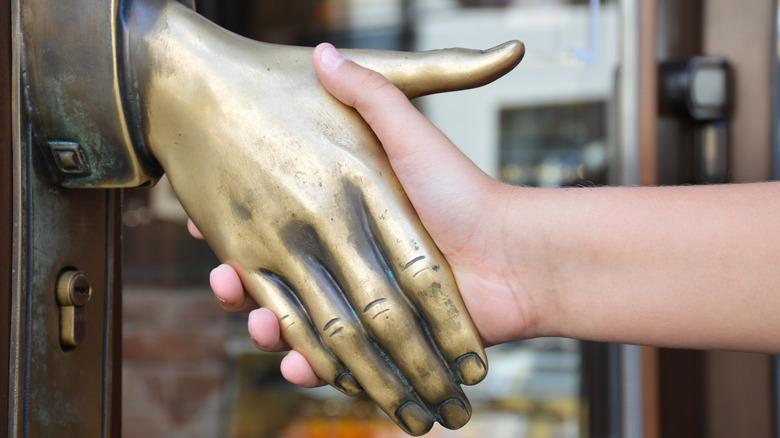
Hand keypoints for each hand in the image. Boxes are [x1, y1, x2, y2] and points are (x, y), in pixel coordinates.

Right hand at [191, 42, 537, 401]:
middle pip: (278, 276)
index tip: (199, 222)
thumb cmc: (461, 189)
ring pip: (298, 321)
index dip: (235, 223)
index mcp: (344, 213)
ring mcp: (362, 299)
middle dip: (241, 287)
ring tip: (255, 328)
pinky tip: (297, 367)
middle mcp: (346, 256)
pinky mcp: (379, 338)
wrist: (515, 255)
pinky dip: (313, 366)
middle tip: (221, 285)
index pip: (273, 218)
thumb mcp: (409, 132)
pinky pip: (333, 356)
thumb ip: (372, 95)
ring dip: (270, 332)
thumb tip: (324, 50)